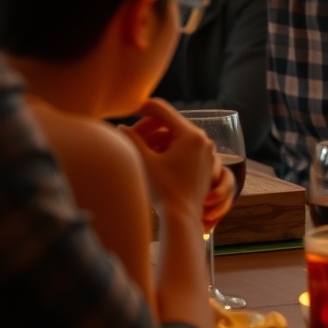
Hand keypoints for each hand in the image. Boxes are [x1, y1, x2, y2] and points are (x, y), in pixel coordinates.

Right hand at [119, 99, 231, 225]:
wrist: (182, 219)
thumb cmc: (164, 191)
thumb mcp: (145, 162)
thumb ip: (133, 140)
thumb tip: (120, 127)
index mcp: (190, 134)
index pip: (162, 110)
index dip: (143, 107)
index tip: (129, 108)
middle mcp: (203, 139)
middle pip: (170, 123)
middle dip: (149, 127)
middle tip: (130, 134)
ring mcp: (206, 152)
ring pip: (177, 136)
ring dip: (157, 139)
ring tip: (139, 147)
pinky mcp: (205, 163)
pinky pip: (185, 148)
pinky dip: (168, 149)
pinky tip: (153, 157)